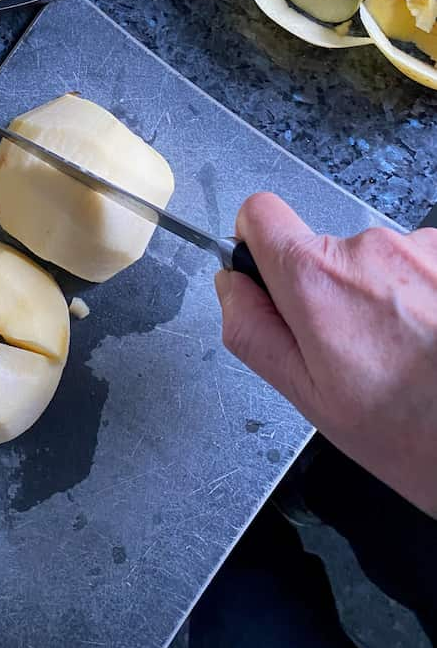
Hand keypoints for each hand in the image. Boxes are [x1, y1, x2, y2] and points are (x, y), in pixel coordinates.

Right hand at [216, 193, 436, 517]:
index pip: (260, 212)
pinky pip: (421, 266)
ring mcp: (421, 248)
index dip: (259, 244)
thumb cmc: (417, 434)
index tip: (275, 279)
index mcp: (317, 280)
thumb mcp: (311, 399)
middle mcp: (369, 249)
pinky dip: (424, 298)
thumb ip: (253, 332)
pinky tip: (432, 342)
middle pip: (324, 249)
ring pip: (377, 263)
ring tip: (408, 355)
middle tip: (360, 354)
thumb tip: (230, 286)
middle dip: (333, 293)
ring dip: (385, 298)